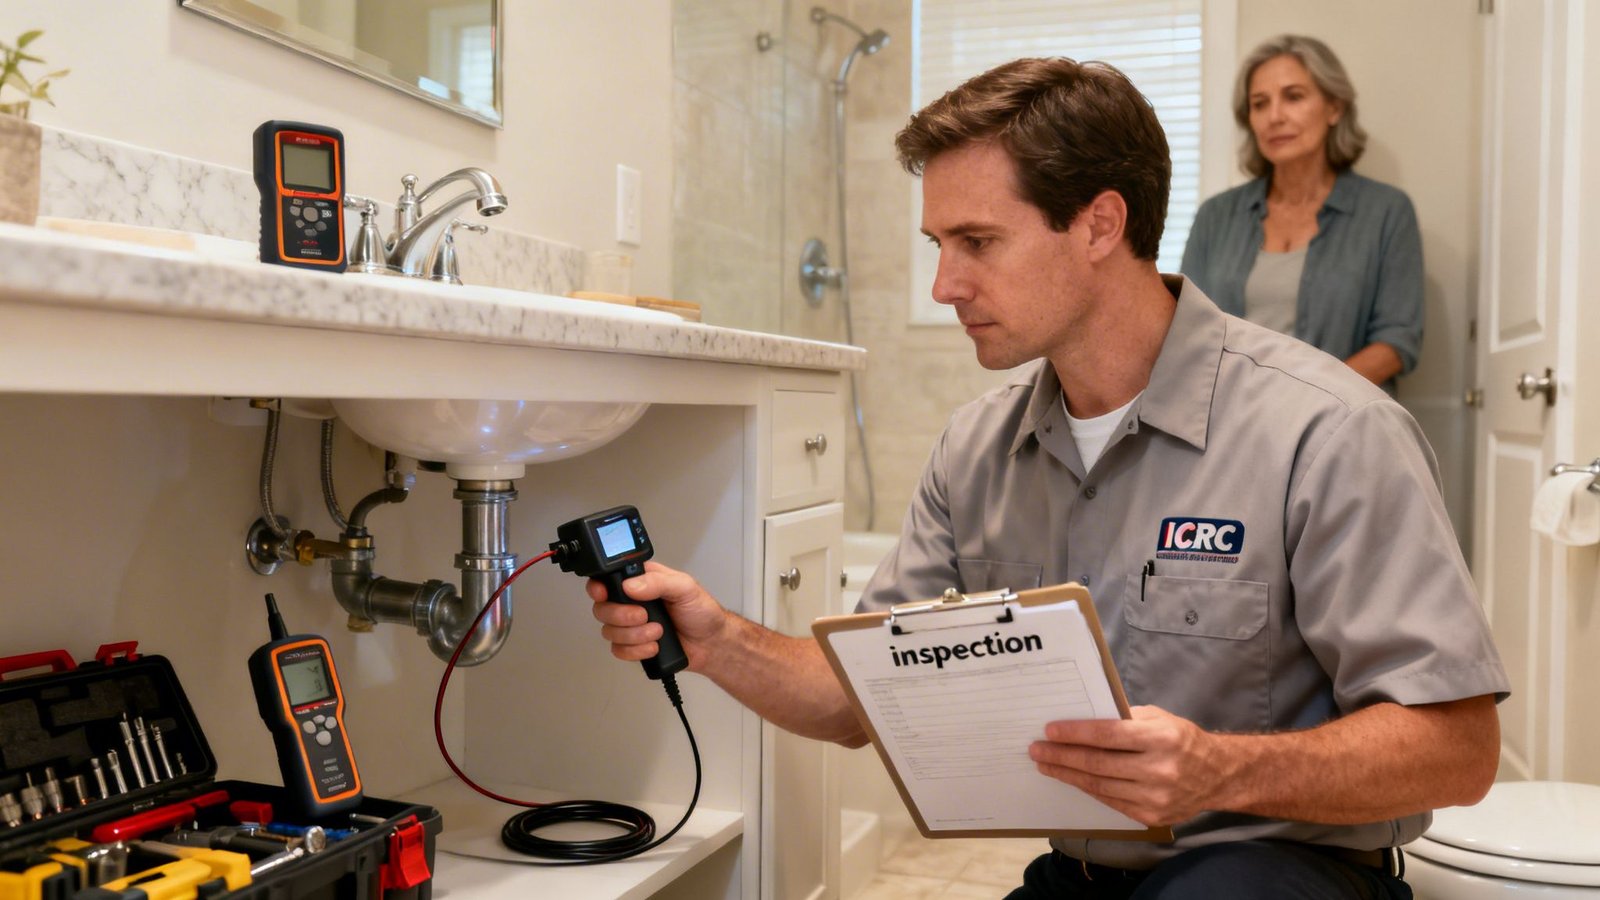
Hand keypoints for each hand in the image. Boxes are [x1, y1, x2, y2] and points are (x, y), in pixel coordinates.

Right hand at [587, 560, 727, 670]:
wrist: (711, 644)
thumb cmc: (702, 612)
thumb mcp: (685, 587)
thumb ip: (658, 581)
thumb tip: (631, 585)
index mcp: (641, 581)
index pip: (607, 579)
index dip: (599, 587)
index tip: (604, 594)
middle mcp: (632, 602)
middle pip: (602, 608)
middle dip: (622, 616)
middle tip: (644, 616)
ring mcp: (632, 625)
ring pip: (609, 631)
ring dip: (634, 635)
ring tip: (658, 632)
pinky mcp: (634, 645)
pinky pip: (618, 650)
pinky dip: (636, 651)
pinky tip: (654, 646)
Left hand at [1028, 705, 1230, 826]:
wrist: (1218, 776)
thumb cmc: (1182, 739)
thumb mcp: (1160, 718)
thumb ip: (1125, 718)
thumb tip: (1083, 718)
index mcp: (1162, 738)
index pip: (1109, 735)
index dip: (1076, 733)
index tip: (1050, 731)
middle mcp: (1159, 769)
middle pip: (1098, 763)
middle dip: (1062, 755)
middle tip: (1037, 749)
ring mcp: (1155, 797)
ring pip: (1099, 785)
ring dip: (1067, 774)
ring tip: (1046, 764)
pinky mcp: (1150, 815)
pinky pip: (1110, 801)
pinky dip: (1087, 788)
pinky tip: (1070, 778)